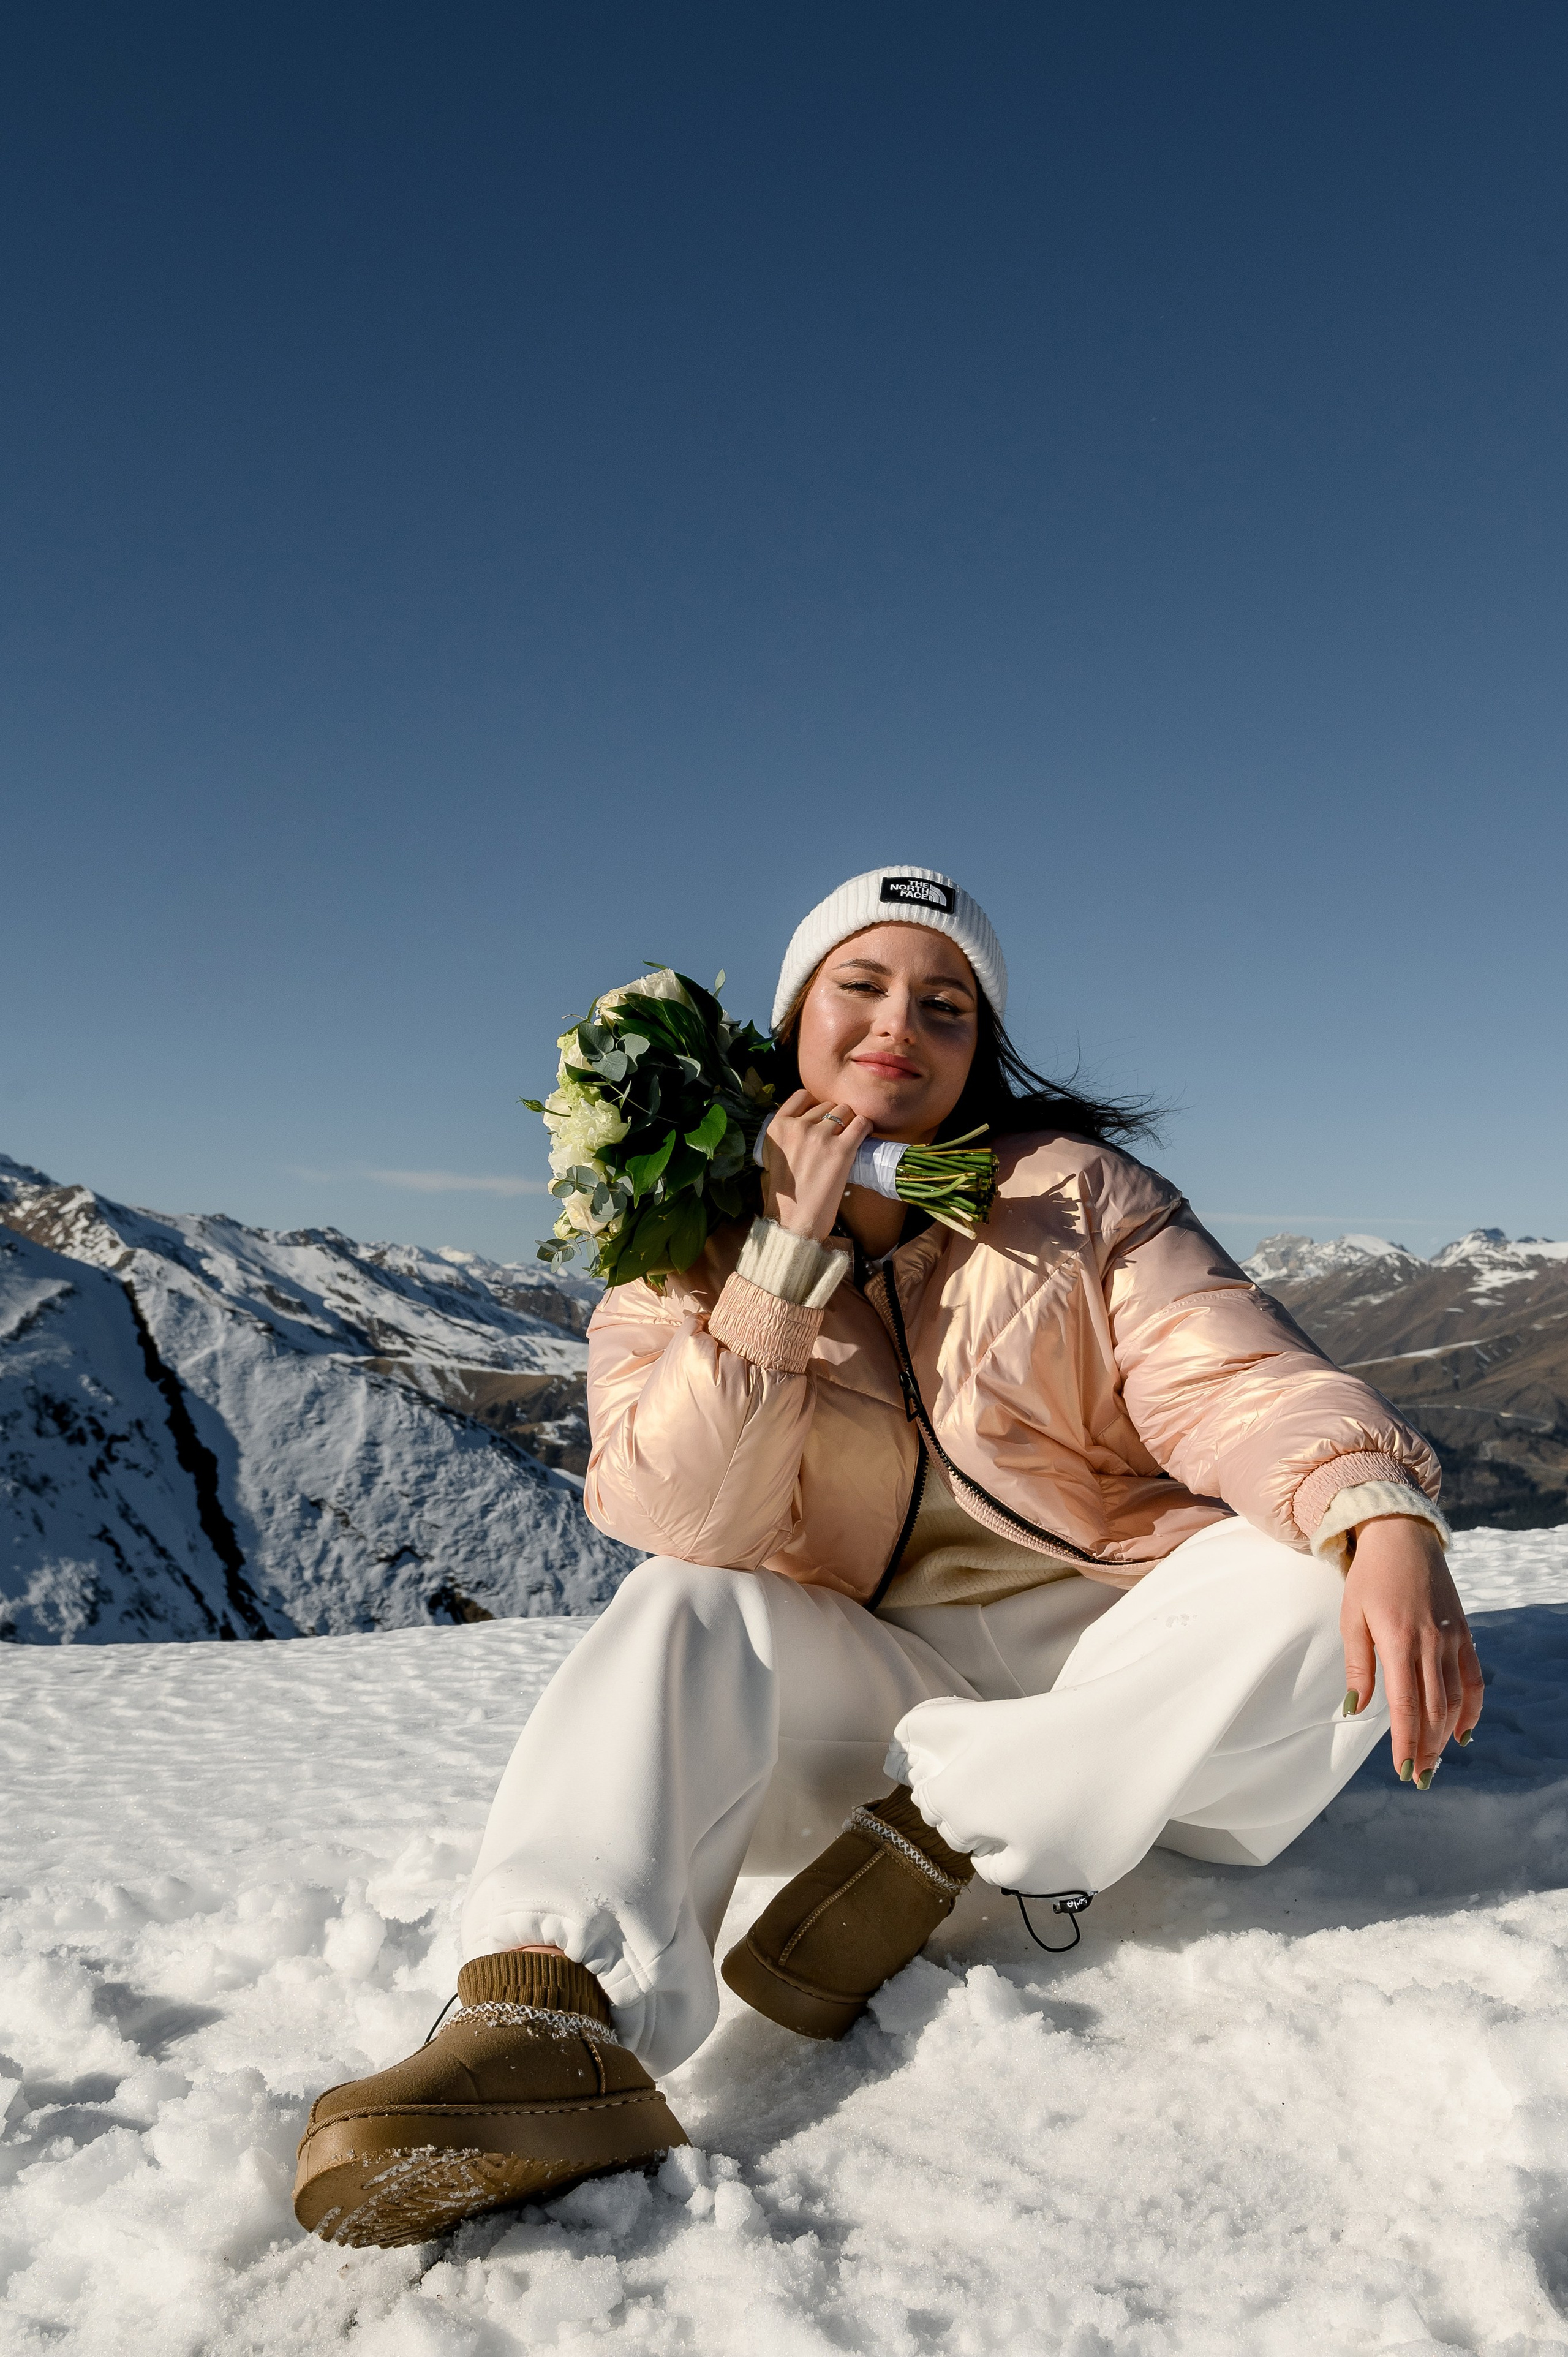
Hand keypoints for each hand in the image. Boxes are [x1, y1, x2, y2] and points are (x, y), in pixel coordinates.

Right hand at [761, 1089, 872, 1242]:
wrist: (794, 1221)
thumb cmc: (785, 1194)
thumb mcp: (772, 1156)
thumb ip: (786, 1135)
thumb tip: (807, 1122)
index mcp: (777, 1127)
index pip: (802, 1096)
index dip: (815, 1104)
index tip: (821, 1116)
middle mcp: (798, 1127)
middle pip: (827, 1105)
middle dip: (834, 1117)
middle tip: (838, 1134)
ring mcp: (820, 1137)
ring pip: (845, 1111)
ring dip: (850, 1120)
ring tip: (851, 1135)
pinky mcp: (841, 1150)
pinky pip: (861, 1124)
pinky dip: (866, 1126)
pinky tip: (865, 1133)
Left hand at [1341, 1516, 1482, 1783]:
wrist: (1403, 1537)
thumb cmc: (1369, 1578)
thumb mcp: (1351, 1617)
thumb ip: (1358, 1665)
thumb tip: (1355, 1709)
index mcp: (1398, 1641)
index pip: (1405, 1705)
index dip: (1405, 1742)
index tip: (1403, 1770)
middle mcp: (1430, 1643)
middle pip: (1433, 1709)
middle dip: (1426, 1748)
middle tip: (1418, 1777)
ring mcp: (1451, 1639)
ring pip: (1454, 1699)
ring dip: (1445, 1735)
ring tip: (1434, 1761)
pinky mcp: (1464, 1634)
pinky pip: (1473, 1679)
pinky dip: (1471, 1709)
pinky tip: (1463, 1733)